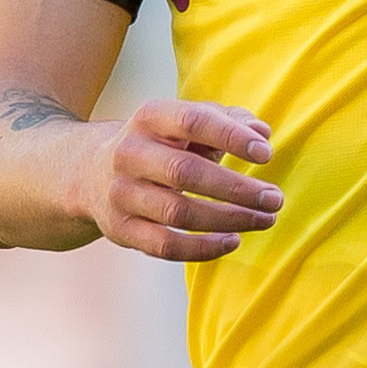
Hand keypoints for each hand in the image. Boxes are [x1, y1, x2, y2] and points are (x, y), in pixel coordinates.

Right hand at [76, 98, 280, 260]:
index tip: (266, 154)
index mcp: (150, 118)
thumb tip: (262, 132)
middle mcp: (130, 154)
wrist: (91, 173)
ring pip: (177, 213)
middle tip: (274, 199)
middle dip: (236, 188)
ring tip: (265, 219)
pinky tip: (233, 240)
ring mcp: (122, 194)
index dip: (231, 136)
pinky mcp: (120, 230)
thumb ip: (227, 121)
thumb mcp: (186, 124)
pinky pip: (165, 246)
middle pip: (185, 172)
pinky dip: (203, 248)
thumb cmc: (160, 145)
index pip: (192, 121)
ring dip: (228, 220)